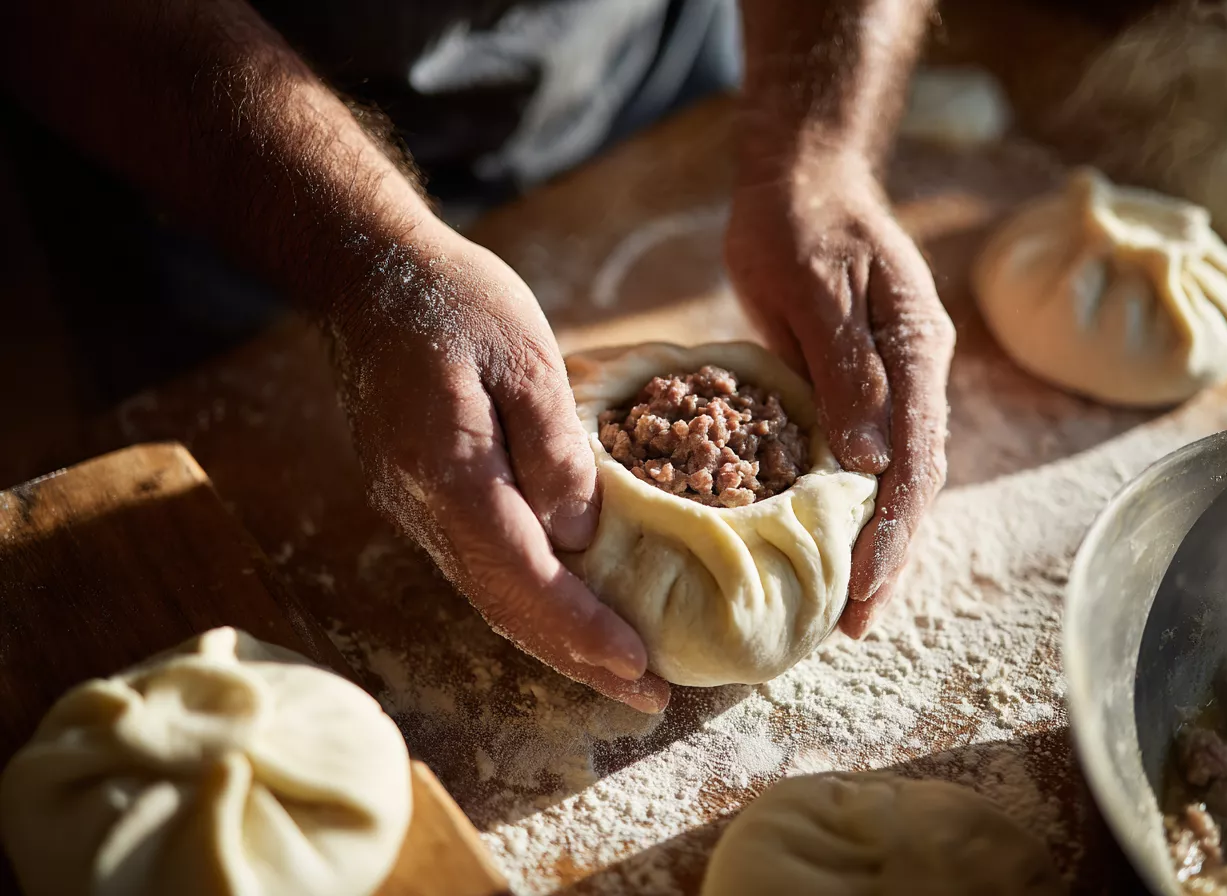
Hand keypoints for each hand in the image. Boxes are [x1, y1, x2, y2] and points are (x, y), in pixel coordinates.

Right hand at [328, 226, 669, 712]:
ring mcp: (411, 508)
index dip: (582, 627)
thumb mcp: (526, 355)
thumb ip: (555, 448)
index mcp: (448, 471)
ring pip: (488, 597)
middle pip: (504, 606)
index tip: (639, 666)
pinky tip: (567, 616)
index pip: (523, 575)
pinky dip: (527, 603)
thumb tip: (581, 536)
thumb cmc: (456, 299)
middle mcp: (420, 507)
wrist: (369, 273)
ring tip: (620, 672)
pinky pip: (476, 569)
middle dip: (578, 658)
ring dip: (554, 641)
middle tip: (647, 697)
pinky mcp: (417, 499)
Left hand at [725, 151, 953, 636]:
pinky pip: (860, 457)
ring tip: (847, 606)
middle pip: (913, 485)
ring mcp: (890, 384)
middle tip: (856, 625)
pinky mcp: (856, 386)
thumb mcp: (816, 288)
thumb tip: (871, 462)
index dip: (892, 534)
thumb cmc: (803, 222)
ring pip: (892, 479)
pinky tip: (828, 544)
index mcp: (916, 355)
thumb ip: (847, 370)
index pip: (914, 464)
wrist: (802, 179)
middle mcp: (914, 377)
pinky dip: (848, 505)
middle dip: (889, 557)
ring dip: (873, 541)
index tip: (865, 591)